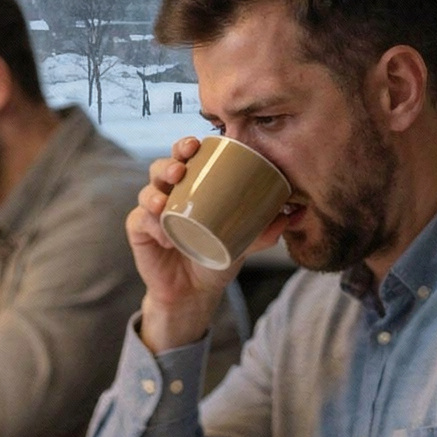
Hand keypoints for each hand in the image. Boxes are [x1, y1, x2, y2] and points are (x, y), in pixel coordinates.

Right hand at [126, 137, 294, 351]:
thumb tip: (296, 213)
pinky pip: (140, 221)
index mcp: (192, 186)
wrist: (195, 292)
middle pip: (162, 166)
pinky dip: (151, 224)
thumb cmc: (216, 256)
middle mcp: (169, 193)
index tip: (197, 144)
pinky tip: (163, 234)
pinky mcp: (139, 231)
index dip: (186, 145)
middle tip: (181, 167)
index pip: (186, 157)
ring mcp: (151, 212)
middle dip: (169, 162)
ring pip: (147, 190)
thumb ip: (266, 229)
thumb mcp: (243, 242)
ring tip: (165, 199)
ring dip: (155, 190)